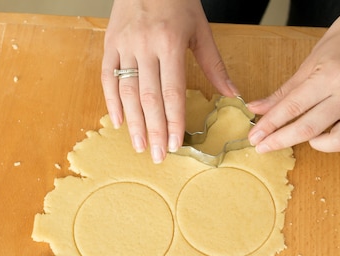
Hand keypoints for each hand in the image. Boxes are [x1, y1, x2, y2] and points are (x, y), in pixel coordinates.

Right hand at [101, 0, 238, 162]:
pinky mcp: (109, 44)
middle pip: (148, 98)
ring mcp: (123, 46)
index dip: (174, 121)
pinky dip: (111, 101)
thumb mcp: (201, 30)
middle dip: (155, 130)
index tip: (176, 144)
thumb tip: (233, 96)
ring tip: (140, 146)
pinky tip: (118, 122)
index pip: (172, 92)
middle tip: (159, 156)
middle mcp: (144, 46)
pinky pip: (106, 78)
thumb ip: (214, 65)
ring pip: (126, 92)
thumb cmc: (178, 1)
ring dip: (133, 123)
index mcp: (170, 43)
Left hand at [247, 4, 339, 152]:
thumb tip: (257, 109)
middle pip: (309, 129)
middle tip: (262, 146)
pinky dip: (336, 142)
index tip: (255, 137)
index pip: (293, 108)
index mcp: (331, 76)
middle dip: (280, 140)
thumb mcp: (308, 64)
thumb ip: (283, 93)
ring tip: (304, 134)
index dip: (270, 125)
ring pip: (337, 142)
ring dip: (315, 144)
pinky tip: (325, 133)